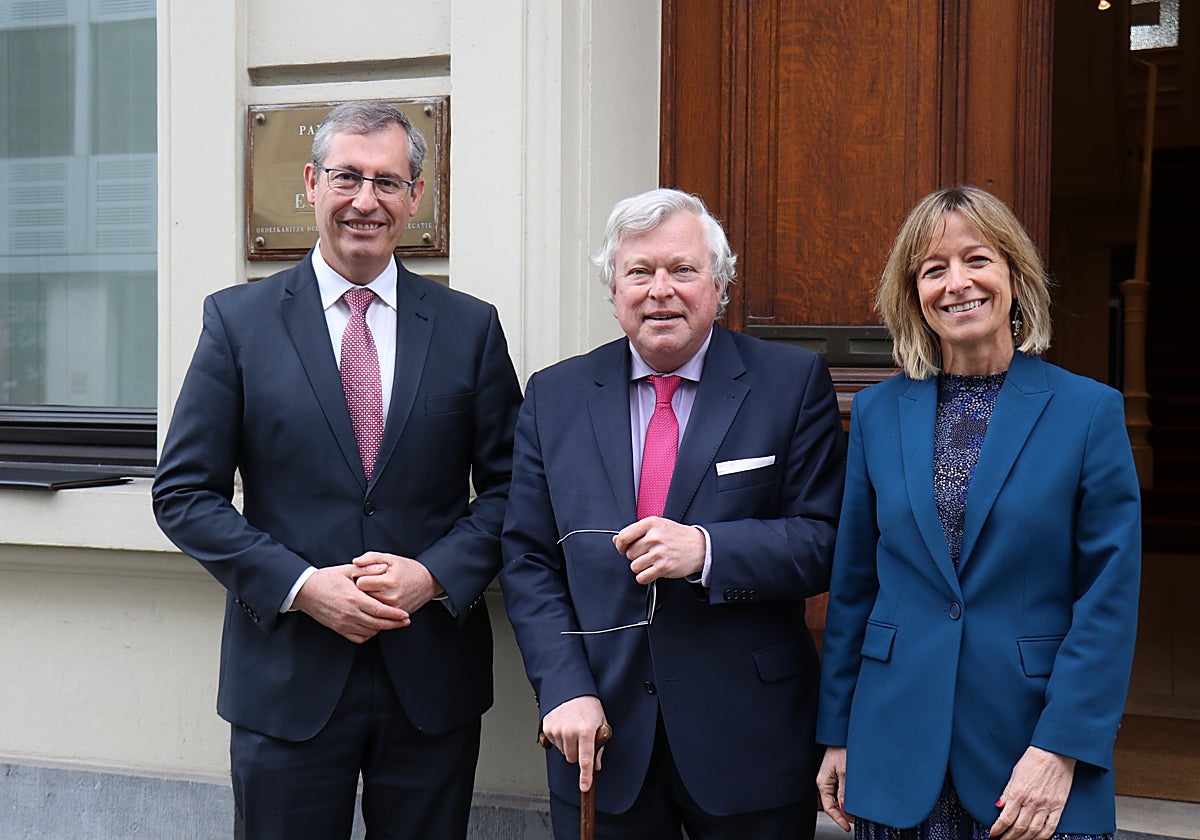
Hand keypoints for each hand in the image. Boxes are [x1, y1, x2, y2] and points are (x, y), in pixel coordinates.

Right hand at [292, 564, 409, 642]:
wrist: (304, 590)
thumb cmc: (326, 578)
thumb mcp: (347, 570)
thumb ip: (366, 569)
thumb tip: (383, 568)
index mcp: (354, 598)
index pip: (380, 610)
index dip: (395, 614)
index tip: (406, 615)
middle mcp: (349, 613)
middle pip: (377, 624)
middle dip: (394, 624)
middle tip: (405, 621)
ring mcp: (343, 623)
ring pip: (369, 631)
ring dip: (382, 629)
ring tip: (393, 623)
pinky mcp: (337, 628)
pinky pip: (357, 637)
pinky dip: (368, 634)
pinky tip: (374, 628)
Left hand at [352, 551, 443, 613]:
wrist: (429, 582)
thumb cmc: (408, 569)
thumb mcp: (391, 558)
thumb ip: (371, 558)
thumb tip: (355, 562)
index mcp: (388, 582)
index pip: (360, 583)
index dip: (360, 577)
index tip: (364, 575)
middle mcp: (390, 598)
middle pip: (363, 596)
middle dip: (363, 590)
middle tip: (369, 583)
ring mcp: (393, 609)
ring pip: (369, 606)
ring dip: (369, 599)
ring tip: (375, 591)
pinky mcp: (396, 616)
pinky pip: (378, 614)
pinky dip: (376, 607)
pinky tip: (381, 599)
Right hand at [541, 696, 608, 792]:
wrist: (571, 688)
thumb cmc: (588, 706)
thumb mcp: (601, 724)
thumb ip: (599, 746)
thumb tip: (596, 766)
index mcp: (586, 731)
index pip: (585, 760)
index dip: (585, 776)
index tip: (584, 786)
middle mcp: (570, 731)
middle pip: (572, 758)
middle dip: (577, 753)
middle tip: (582, 739)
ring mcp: (557, 729)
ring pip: (563, 752)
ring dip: (568, 746)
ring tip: (573, 729)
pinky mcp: (547, 727)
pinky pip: (554, 743)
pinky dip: (559, 739)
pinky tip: (564, 726)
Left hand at [613, 517, 704, 583]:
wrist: (699, 546)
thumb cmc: (677, 536)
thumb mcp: (657, 526)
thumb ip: (636, 532)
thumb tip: (616, 540)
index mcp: (651, 524)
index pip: (624, 536)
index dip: (620, 545)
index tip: (623, 549)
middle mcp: (654, 537)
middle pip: (629, 554)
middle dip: (636, 556)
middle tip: (648, 554)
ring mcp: (659, 553)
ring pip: (634, 566)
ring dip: (641, 567)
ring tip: (652, 561)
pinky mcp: (664, 567)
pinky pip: (642, 577)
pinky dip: (645, 577)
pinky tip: (652, 571)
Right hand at [816, 746, 853, 830]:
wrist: (842, 734)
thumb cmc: (841, 748)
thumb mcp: (845, 772)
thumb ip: (845, 792)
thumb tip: (846, 808)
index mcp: (823, 782)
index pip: (829, 807)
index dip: (838, 819)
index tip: (847, 827)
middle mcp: (826, 781)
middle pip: (834, 804)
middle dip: (845, 813)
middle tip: (857, 819)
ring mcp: (832, 778)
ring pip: (839, 797)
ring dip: (848, 804)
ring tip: (859, 810)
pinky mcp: (838, 774)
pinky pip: (842, 790)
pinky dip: (849, 796)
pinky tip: (857, 798)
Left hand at [990, 746, 1075, 839]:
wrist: (1055, 753)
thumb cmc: (1034, 759)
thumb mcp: (1015, 773)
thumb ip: (1007, 791)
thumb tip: (999, 805)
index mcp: (1019, 792)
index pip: (1006, 817)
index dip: (998, 828)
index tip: (993, 833)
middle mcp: (1032, 802)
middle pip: (1018, 827)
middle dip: (1008, 837)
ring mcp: (1046, 806)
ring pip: (1033, 831)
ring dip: (1023, 839)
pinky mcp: (1058, 807)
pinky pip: (1050, 828)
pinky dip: (1042, 837)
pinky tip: (1035, 839)